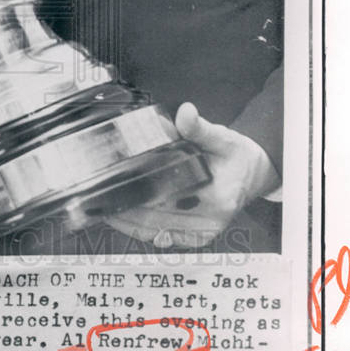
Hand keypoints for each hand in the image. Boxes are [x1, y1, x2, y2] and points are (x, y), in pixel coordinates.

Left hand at [106, 102, 279, 248]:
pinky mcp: (195, 237)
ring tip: (99, 208)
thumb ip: (200, 128)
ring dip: (125, 222)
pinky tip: (118, 218)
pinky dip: (138, 229)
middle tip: (95, 197)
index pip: (169, 200)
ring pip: (155, 231)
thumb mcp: (224, 137)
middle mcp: (209, 221)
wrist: (253, 175)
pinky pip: (161, 236)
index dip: (138, 195)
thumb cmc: (237, 156)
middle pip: (156, 218)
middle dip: (124, 209)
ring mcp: (202, 233)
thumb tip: (185, 113)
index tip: (114, 185)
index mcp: (217, 198)